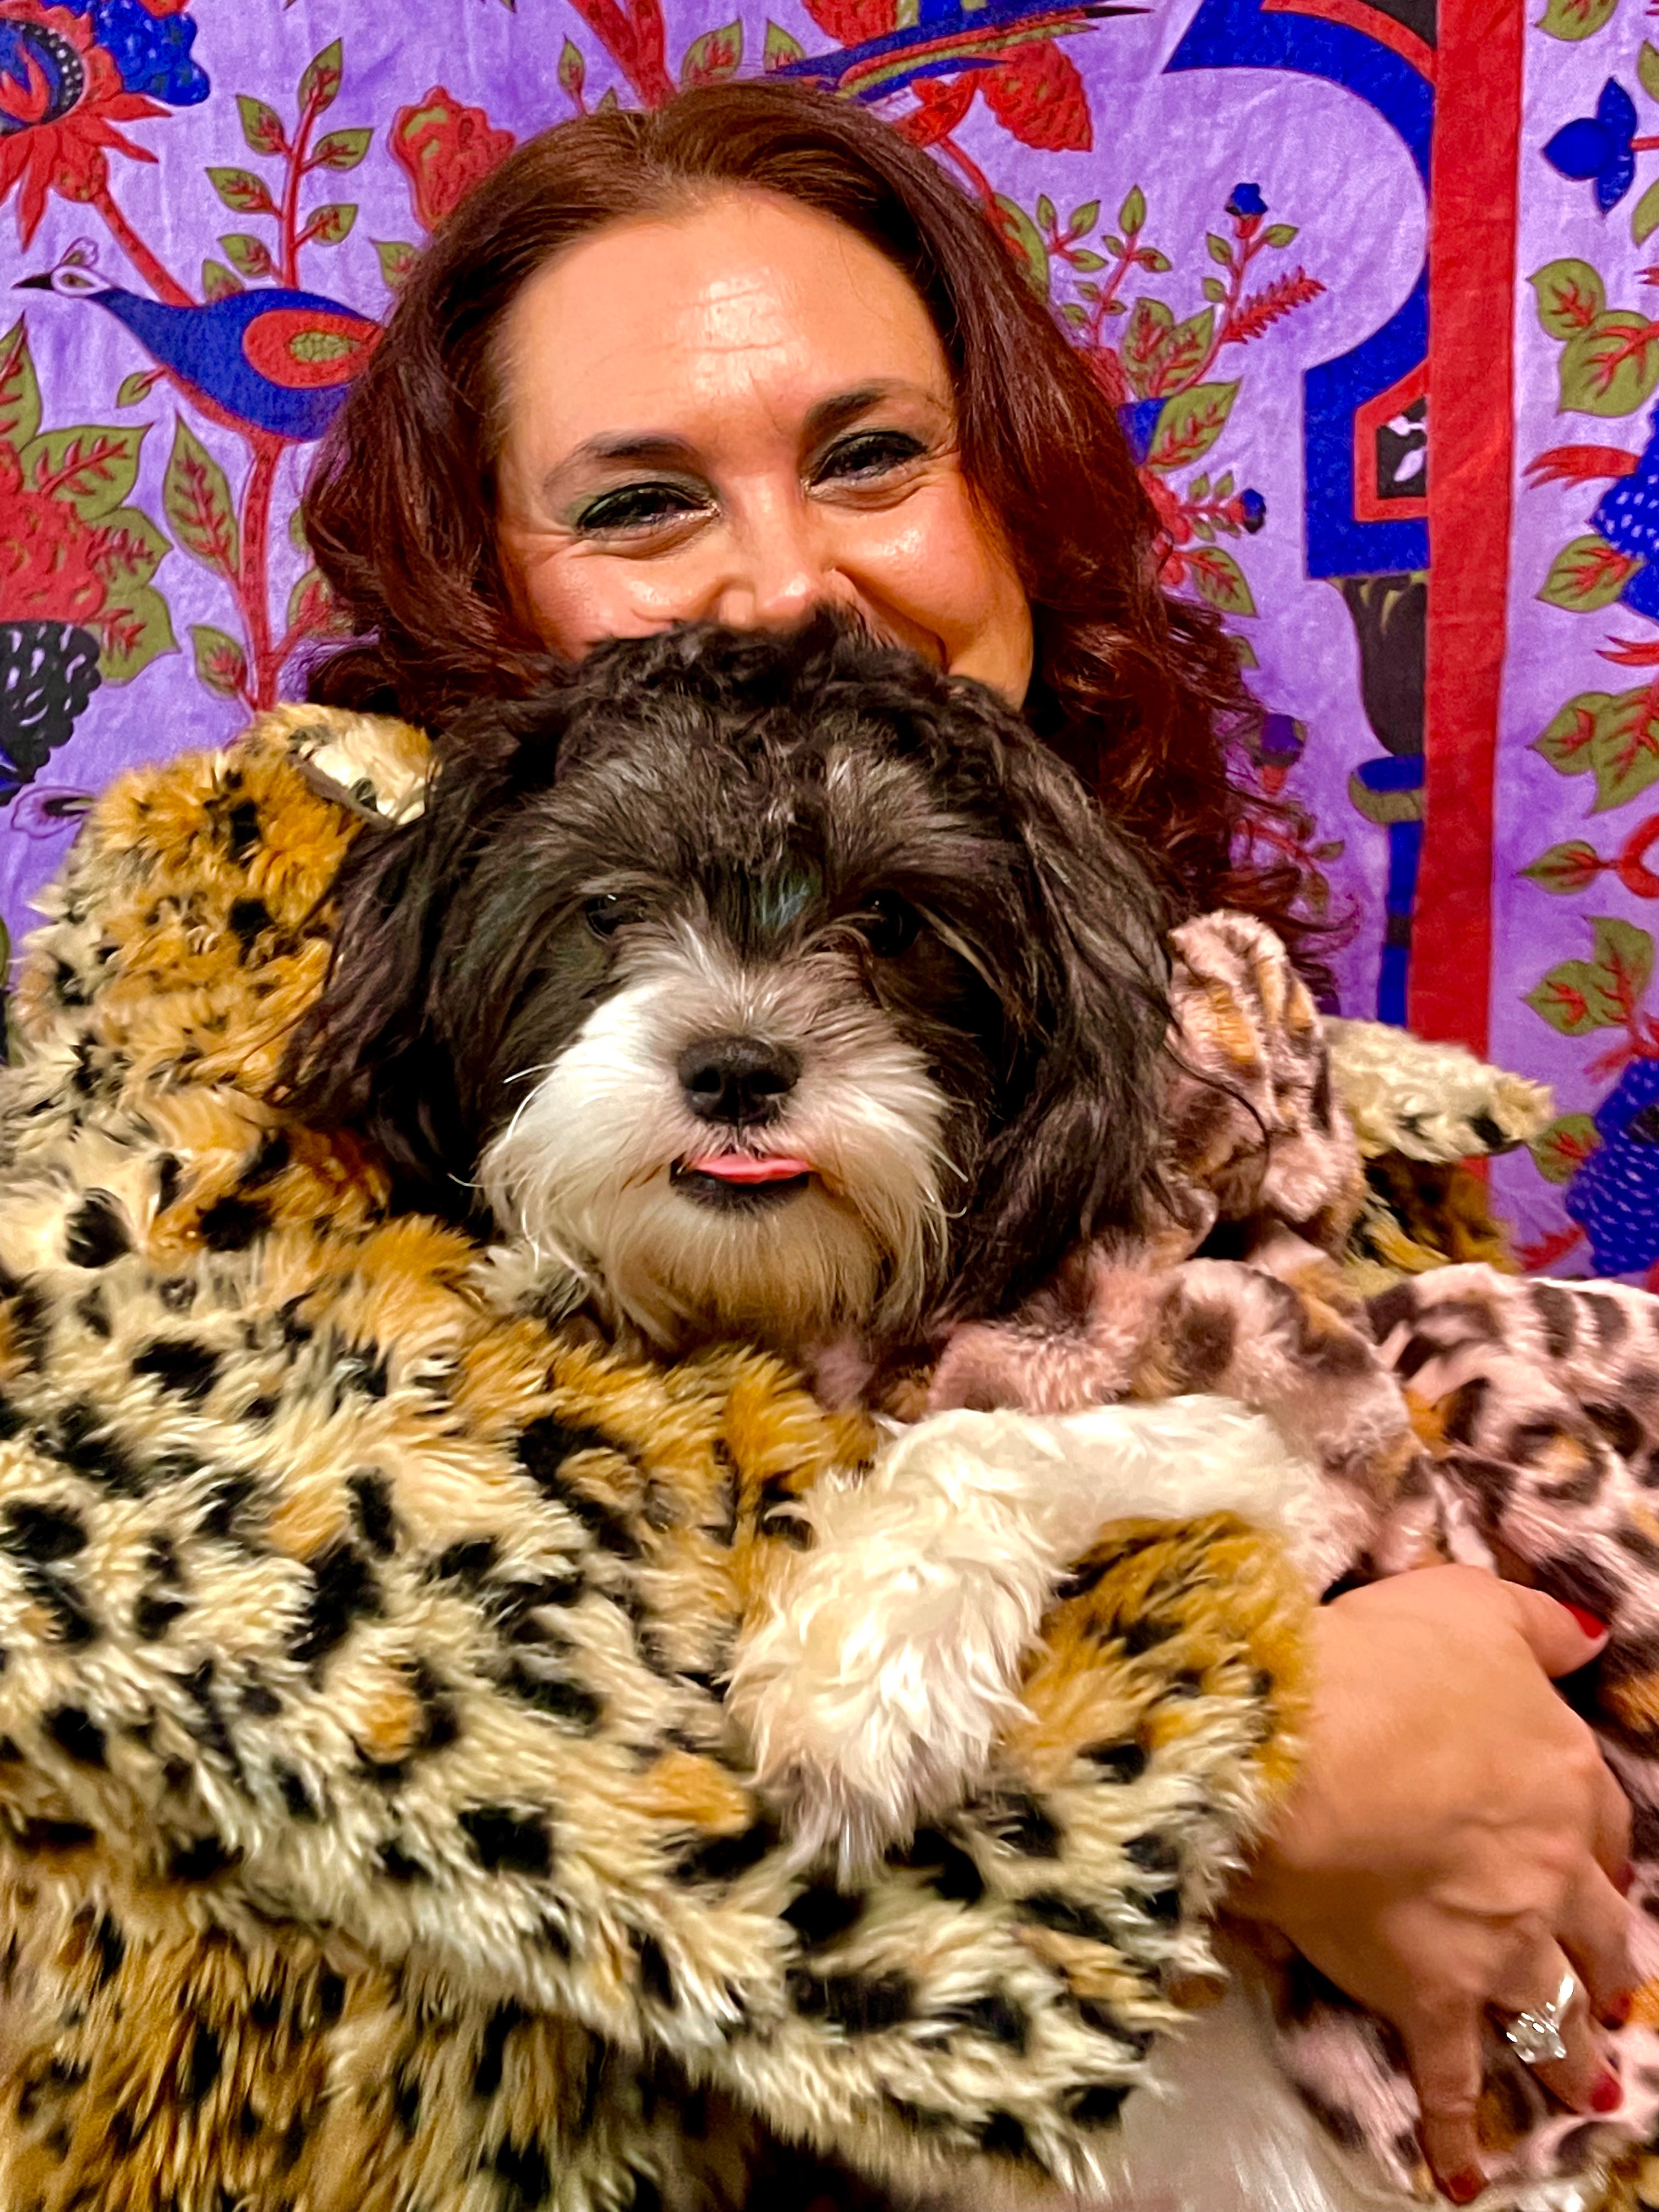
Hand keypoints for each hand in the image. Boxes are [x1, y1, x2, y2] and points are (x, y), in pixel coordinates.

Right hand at [1229, 1566, 1632, 2202]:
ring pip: (1553, 2014)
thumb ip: (1537, 1626)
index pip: (1599, 1820)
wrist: (1311, 1752)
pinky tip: (1461, 2175)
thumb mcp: (1470, 1606)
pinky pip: (1448, 2080)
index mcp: (1560, 1777)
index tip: (1600, 1864)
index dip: (1597, 1842)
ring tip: (1588, 2091)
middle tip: (1618, 1997)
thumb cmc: (1386, 1664)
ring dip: (1572, 2057)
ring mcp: (1495, 1943)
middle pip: (1596, 1931)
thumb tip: (1589, 1641)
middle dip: (1609, 1967)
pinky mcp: (1428, 1996)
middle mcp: (1548, 1872)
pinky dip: (1455, 2132)